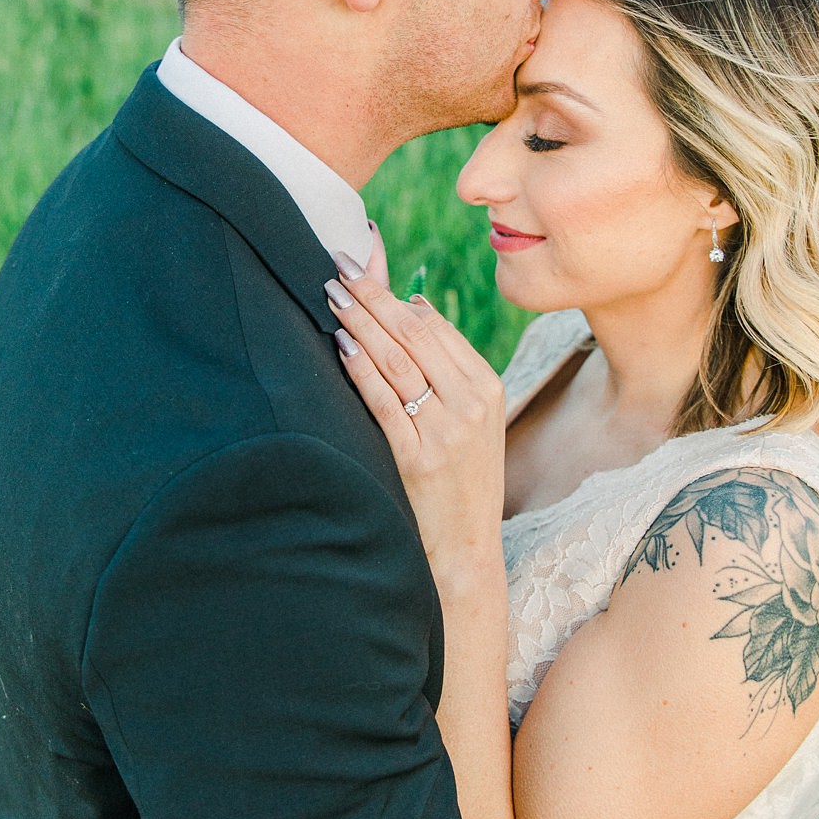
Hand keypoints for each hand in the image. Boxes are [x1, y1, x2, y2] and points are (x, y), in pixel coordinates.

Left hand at [327, 258, 506, 583]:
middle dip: (373, 298)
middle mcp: (470, 404)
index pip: (435, 328)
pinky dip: (360, 369)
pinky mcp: (419, 459)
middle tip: (338, 268)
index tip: (362, 269)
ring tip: (332, 296)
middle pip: (414, 336)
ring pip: (397, 362)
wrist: (468, 550)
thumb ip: (446, 363)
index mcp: (486, 387)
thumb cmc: (461, 480)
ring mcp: (446, 432)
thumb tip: (414, 303)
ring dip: (361, 324)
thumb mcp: (471, 418)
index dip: (393, 295)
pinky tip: (340, 345)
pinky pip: (384, 402)